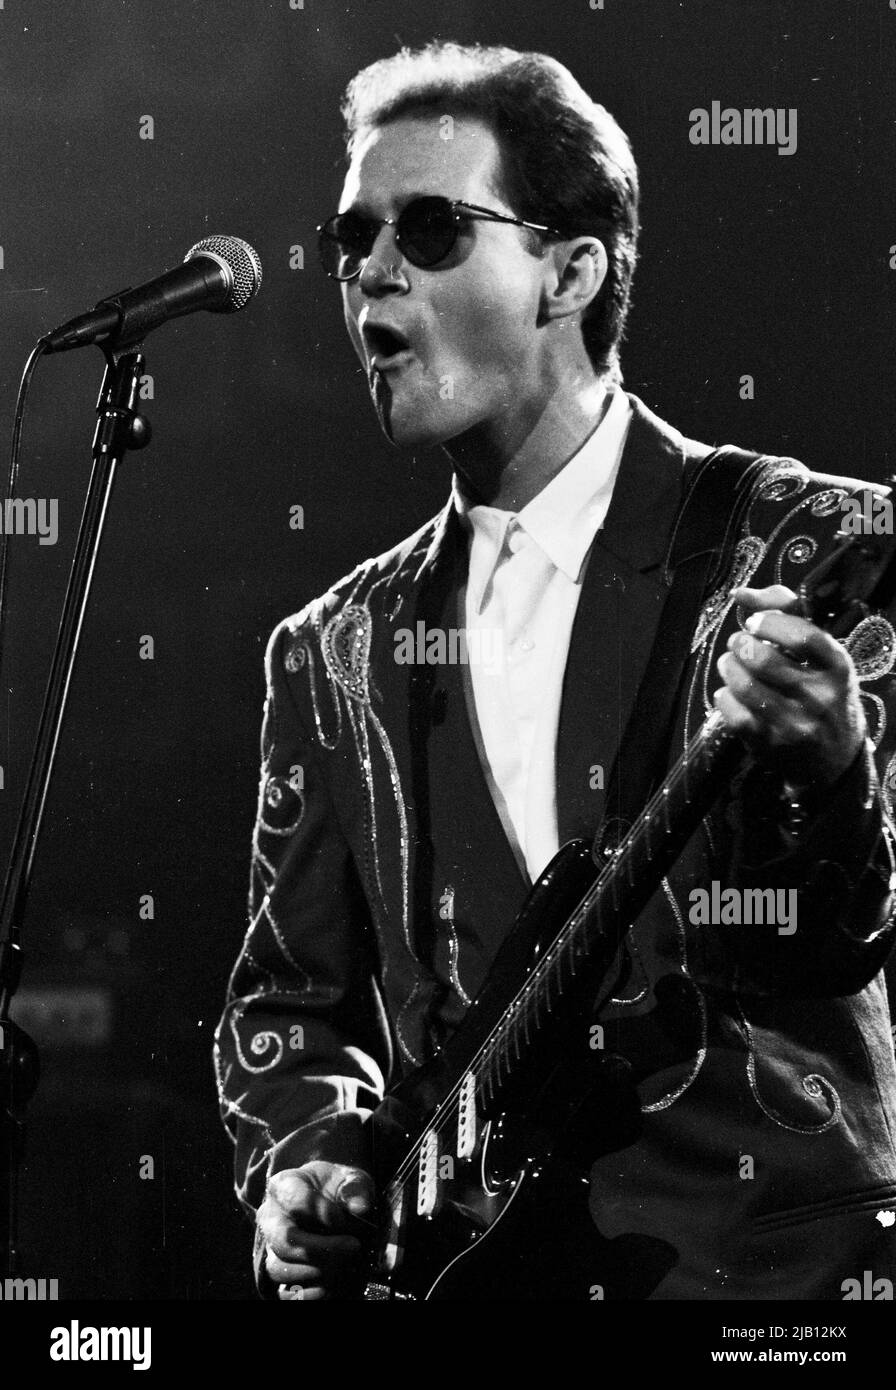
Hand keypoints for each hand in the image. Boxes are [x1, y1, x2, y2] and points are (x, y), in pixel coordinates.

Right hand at [257, 1161, 374, 1300]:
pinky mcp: (279, 1271)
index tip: (344, 1220)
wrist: (333, 1205)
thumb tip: (359, 1207)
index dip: (323, 1212)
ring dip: (317, 1271)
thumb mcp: (351, 1179)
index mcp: (284, 1185)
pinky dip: (310, 1292)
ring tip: (343, 1263)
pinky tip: (332, 1283)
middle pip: (284, 1240)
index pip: (294, 1200)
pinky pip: (284, 1292)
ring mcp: (271, 1246)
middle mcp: (270, 1216)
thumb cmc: (338, 1190)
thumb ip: (355, 1188)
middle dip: (322, 1249)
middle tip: (353, 1247)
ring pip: (280, 1268)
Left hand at [713, 584, 865, 786]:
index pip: (803, 636)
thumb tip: (740, 594)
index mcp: (837, 667)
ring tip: (730, 662)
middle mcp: (820, 697)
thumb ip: (785, 612)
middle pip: (764, 660)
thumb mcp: (820, 654)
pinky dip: (723, 695)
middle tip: (738, 643)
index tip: (754, 622)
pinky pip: (732, 711)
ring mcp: (794, 724)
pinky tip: (731, 692)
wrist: (834, 757)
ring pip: (744, 685)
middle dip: (740, 644)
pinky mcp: (769, 744)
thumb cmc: (822, 692)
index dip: (770, 623)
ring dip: (728, 667)